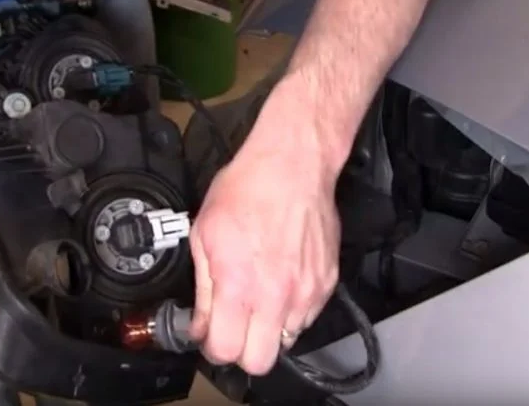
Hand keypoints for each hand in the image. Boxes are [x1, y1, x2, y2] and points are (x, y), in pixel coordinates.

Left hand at [189, 72, 343, 375]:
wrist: (291, 166)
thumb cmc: (247, 190)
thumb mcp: (205, 235)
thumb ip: (204, 288)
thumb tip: (201, 323)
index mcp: (238, 286)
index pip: (225, 351)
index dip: (213, 347)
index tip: (210, 335)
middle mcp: (275, 297)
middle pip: (260, 362)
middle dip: (243, 350)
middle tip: (234, 326)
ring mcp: (306, 292)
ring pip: (286, 340)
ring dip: (269, 328)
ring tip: (260, 295)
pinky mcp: (326, 283)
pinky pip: (307, 316)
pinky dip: (292, 308)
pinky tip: (281, 281)